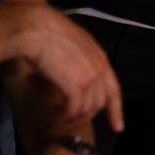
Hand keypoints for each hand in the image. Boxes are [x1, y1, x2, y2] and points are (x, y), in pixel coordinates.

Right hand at [0, 0, 124, 129]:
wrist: (36, 28)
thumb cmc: (47, 31)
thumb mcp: (73, 43)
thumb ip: (80, 58)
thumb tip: (73, 70)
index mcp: (100, 57)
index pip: (113, 89)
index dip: (116, 110)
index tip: (118, 126)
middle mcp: (98, 68)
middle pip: (100, 101)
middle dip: (89, 114)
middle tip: (75, 119)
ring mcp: (88, 77)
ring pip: (88, 107)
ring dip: (76, 116)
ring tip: (64, 117)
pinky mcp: (74, 85)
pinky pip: (75, 108)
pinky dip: (68, 115)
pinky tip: (61, 116)